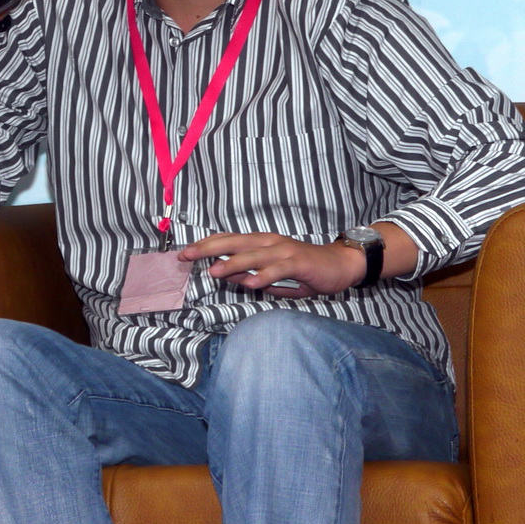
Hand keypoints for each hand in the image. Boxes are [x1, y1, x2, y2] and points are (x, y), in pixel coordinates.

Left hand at [177, 232, 366, 297]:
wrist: (340, 265)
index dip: (207, 245)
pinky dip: (264, 275)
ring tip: (213, 272)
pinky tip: (251, 283)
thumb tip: (230, 277)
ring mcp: (284, 251)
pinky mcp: (299, 262)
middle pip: (235, 242)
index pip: (229, 240)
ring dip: (232, 263)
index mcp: (262, 243)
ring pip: (254, 255)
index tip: (185, 252)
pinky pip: (278, 269)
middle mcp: (270, 243)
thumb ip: (252, 275)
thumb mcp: (274, 275)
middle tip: (187, 255)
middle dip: (209, 248)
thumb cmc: (305, 269)